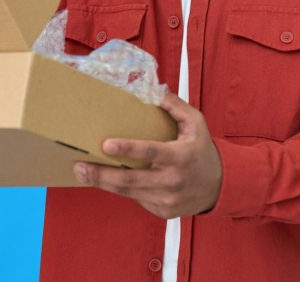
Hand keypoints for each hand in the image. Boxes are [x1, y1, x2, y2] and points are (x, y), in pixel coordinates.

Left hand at [73, 93, 222, 218]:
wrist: (220, 186)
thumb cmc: (202, 150)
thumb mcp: (196, 123)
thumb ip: (175, 105)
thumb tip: (154, 90)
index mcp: (180, 156)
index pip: (150, 152)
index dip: (128, 149)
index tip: (106, 144)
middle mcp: (173, 180)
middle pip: (131, 179)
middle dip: (102, 173)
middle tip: (80, 165)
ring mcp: (167, 199)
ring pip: (129, 192)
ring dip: (103, 183)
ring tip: (82, 172)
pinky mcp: (163, 211)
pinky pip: (137, 198)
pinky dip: (121, 189)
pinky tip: (106, 179)